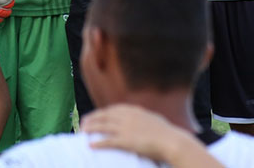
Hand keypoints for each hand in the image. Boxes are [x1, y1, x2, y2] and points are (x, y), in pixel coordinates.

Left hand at [83, 104, 222, 167]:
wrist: (171, 140)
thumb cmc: (166, 132)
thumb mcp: (154, 119)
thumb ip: (145, 117)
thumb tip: (144, 118)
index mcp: (135, 110)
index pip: (113, 108)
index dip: (102, 112)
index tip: (96, 115)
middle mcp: (128, 116)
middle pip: (104, 115)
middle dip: (92, 118)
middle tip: (84, 122)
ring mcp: (125, 128)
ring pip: (102, 126)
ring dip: (91, 128)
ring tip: (82, 131)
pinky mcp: (125, 140)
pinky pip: (107, 141)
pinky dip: (98, 142)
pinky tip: (91, 145)